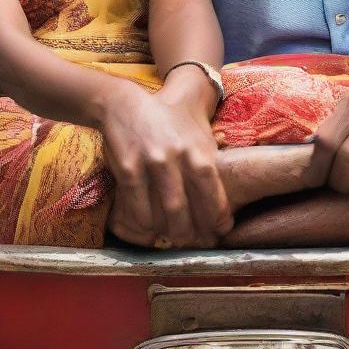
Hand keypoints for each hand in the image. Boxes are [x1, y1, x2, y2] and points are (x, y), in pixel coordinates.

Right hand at [100, 77, 231, 247]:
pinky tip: (150, 230)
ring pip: (165, 211)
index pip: (212, 191)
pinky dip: (146, 223)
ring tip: (175, 240)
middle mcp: (177, 156)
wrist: (124, 105)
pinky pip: (138, 206)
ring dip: (171, 232)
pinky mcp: (128, 168)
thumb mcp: (196, 131)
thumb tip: (223, 194)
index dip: (218, 216)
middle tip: (195, 243)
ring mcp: (151, 163)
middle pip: (188, 207)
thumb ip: (210, 158)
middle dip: (193, 232)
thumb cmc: (168, 120)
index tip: (222, 230)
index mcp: (197, 149)